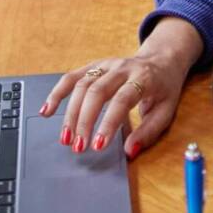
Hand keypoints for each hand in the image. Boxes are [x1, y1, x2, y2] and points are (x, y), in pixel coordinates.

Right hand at [39, 53, 186, 158]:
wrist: (161, 61)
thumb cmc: (163, 89)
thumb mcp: (166, 111)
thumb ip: (148, 132)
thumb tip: (129, 151)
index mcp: (143, 78)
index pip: (122, 100)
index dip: (108, 123)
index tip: (97, 146)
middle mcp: (121, 68)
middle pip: (96, 92)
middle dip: (84, 121)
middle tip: (78, 146)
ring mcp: (106, 65)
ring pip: (81, 85)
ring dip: (70, 113)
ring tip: (66, 139)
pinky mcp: (94, 65)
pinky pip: (71, 77)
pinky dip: (57, 93)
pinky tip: (47, 110)